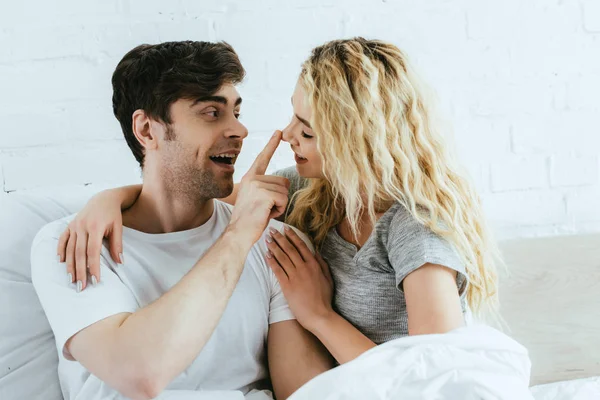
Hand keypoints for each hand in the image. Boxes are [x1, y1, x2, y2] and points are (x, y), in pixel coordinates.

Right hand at [57, 190, 124, 291]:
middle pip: (79, 253)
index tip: (95, 281)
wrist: (104, 198)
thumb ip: (117, 245)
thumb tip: (120, 263)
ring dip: (69, 265)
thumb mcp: (118, 228)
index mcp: (95, 227)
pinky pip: (63, 239)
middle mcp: (82, 226)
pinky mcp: (70, 225)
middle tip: (81, 287)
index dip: (93, 267)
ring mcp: (74, 225)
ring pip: (70, 249)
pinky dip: (60, 250)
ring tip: (71, 280)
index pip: (93, 251)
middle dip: (80, 271)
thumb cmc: (113, 215)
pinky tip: (60, 262)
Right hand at [229, 131, 289, 245]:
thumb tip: (282, 184)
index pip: (262, 158)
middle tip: (264, 208)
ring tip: (264, 211)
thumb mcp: (255, 199)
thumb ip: (265, 188)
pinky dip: (279, 209)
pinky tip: (267, 214)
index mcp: (249, 178)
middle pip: (283, 181)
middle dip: (279, 197)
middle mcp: (253, 178)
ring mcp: (257, 185)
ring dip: (279, 205)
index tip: (278, 132)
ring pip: (284, 191)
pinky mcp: (264, 194)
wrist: (238, 233)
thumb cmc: (249, 220)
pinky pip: (284, 199)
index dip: (271, 144)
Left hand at [265, 226, 334, 331]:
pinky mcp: (287, 286)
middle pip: (289, 249)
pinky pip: (277, 270)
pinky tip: (266, 255)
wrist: (319, 315)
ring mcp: (295, 276)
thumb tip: (315, 252)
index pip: (301, 246)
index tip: (286, 228)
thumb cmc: (324, 298)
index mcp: (314, 265)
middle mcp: (304, 268)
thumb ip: (322, 264)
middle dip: (279, 238)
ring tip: (267, 239)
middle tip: (271, 230)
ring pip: (282, 257)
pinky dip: (271, 261)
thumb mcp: (327, 278)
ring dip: (273, 247)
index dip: (292, 236)